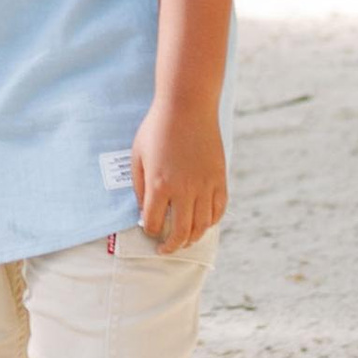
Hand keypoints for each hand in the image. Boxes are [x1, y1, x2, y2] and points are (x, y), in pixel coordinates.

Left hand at [129, 98, 225, 253]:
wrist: (187, 107)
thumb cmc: (157, 129)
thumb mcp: (138, 155)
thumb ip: (139, 186)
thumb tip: (144, 210)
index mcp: (160, 185)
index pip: (155, 223)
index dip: (150, 231)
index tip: (149, 231)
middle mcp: (184, 190)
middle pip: (181, 232)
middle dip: (171, 246)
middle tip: (165, 250)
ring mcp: (205, 186)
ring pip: (202, 226)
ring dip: (192, 239)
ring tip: (184, 241)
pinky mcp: (220, 180)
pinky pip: (218, 210)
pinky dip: (211, 222)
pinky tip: (202, 224)